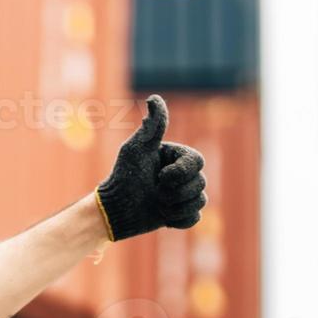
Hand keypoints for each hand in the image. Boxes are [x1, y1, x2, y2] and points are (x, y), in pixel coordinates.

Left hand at [96, 95, 206, 239]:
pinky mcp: (181, 214)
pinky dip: (178, 219)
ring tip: (157, 205)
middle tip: (155, 193)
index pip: (198, 161)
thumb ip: (152, 126)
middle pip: (201, 183)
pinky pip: (194, 218)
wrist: (115, 209)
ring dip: (174, 206)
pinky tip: (162, 217)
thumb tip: (154, 98)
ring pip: (200, 201)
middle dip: (175, 192)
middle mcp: (184, 174)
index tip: (160, 177)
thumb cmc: (123, 175)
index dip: (181, 173)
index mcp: (177, 156)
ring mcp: (184, 194)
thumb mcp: (137, 148)